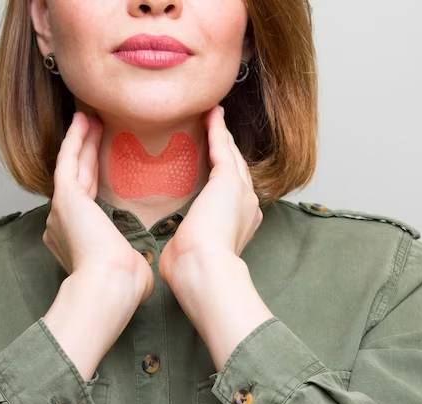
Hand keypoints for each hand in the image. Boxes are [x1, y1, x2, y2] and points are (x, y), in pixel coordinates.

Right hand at [44, 111, 153, 302]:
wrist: (109, 286)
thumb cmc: (123, 285)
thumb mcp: (130, 268)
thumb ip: (131, 259)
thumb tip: (139, 263)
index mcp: (76, 239)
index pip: (86, 200)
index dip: (93, 176)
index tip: (100, 160)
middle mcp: (62, 222)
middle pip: (77, 178)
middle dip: (85, 152)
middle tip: (93, 128)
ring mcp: (62, 209)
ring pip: (72, 166)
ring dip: (80, 140)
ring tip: (88, 118)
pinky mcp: (65, 198)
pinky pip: (68, 160)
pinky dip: (74, 140)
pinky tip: (82, 121)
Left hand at [159, 105, 262, 283]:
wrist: (204, 271)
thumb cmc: (192, 271)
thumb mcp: (189, 254)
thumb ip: (186, 245)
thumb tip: (175, 251)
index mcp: (239, 226)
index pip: (232, 194)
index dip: (224, 175)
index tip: (216, 164)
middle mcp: (246, 207)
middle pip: (237, 169)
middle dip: (227, 148)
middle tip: (217, 129)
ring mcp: (242, 193)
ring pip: (231, 155)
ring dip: (222, 134)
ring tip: (214, 115)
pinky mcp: (230, 181)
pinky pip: (222, 148)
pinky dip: (217, 129)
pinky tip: (211, 115)